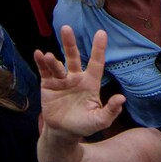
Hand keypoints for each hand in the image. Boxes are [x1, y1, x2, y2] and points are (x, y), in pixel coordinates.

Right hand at [36, 26, 126, 140]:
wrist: (63, 133)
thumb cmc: (84, 125)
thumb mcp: (99, 121)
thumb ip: (110, 111)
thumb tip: (122, 99)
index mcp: (90, 82)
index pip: (96, 63)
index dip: (98, 48)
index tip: (101, 33)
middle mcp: (76, 77)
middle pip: (73, 57)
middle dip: (70, 43)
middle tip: (66, 28)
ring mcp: (61, 80)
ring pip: (57, 65)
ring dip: (53, 60)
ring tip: (49, 56)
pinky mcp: (48, 85)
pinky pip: (44, 71)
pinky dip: (41, 62)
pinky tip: (38, 54)